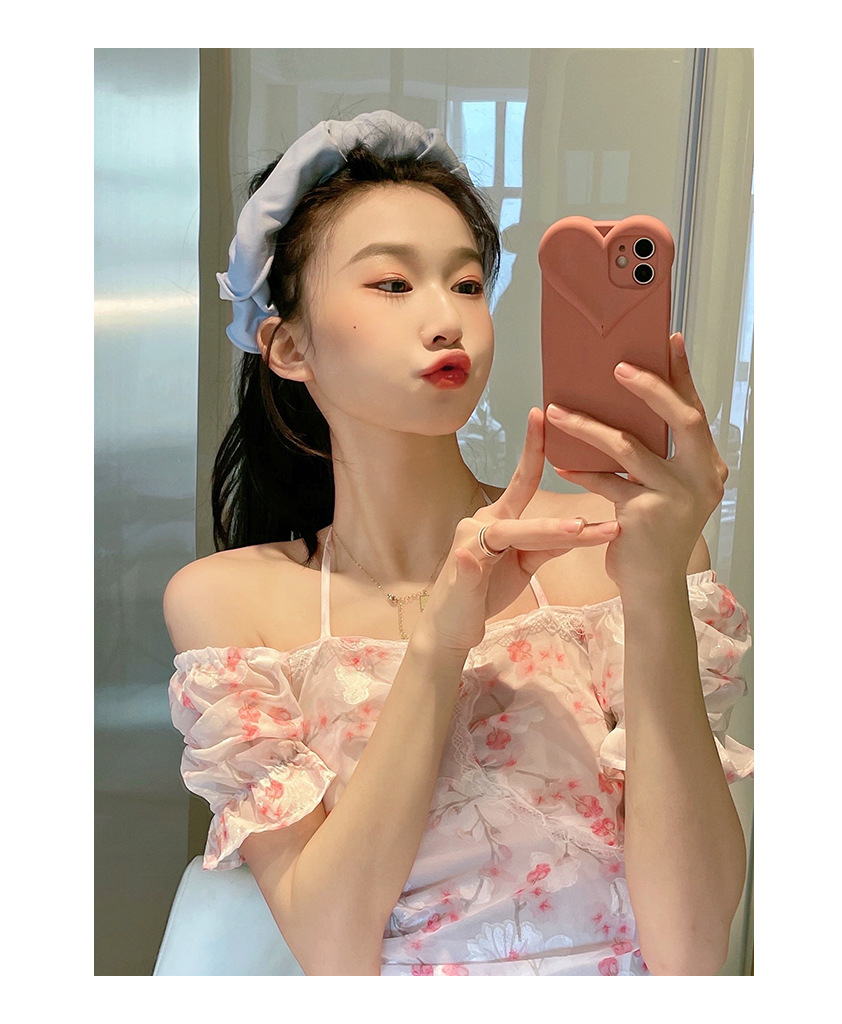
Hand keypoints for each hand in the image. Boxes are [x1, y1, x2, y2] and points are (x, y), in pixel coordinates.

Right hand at [416, 407, 619, 654]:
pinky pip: (467, 566)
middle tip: (587, 482)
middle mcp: (481, 525)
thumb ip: (547, 544)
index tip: (544, 415)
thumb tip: (581, 527)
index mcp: (498, 520)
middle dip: (549, 485)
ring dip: (542, 531)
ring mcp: (468, 548)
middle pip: (519, 501)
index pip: (521, 481)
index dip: (534, 449)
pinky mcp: (458, 575)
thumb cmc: (486, 592)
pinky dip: (470, 563)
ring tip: (577, 530)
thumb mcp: (525, 565)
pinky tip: (472, 559)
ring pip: (509, 533)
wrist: (452, 628)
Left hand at [546, 332, 728, 591]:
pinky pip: (606, 482)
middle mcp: (702, 479)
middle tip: (618, 367)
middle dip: (651, 388)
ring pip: (628, 447)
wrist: (652, 587)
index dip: (682, 375)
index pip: (696, 411)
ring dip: (588, 426)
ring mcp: (676, 498)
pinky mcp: (645, 516)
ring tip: (557, 411)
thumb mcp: (665, 490)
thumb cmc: (654, 534)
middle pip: (681, 420)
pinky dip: (582, 471)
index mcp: (708, 466)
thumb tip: (622, 407)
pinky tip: (561, 464)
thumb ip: (656, 455)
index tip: (669, 339)